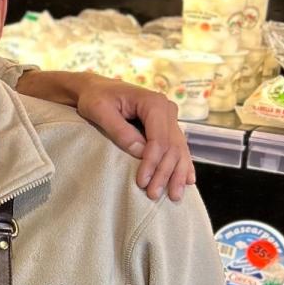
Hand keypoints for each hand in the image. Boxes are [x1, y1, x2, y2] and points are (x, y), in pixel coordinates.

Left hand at [75, 78, 194, 201]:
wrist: (95, 89)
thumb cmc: (95, 98)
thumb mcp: (100, 111)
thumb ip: (120, 130)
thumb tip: (140, 152)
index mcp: (153, 102)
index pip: (158, 138)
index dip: (152, 162)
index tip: (142, 182)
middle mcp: (167, 108)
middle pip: (171, 146)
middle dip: (164, 172)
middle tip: (154, 194)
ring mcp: (169, 117)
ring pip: (178, 149)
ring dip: (176, 173)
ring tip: (173, 195)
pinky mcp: (165, 126)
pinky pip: (178, 147)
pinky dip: (182, 164)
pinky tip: (188, 180)